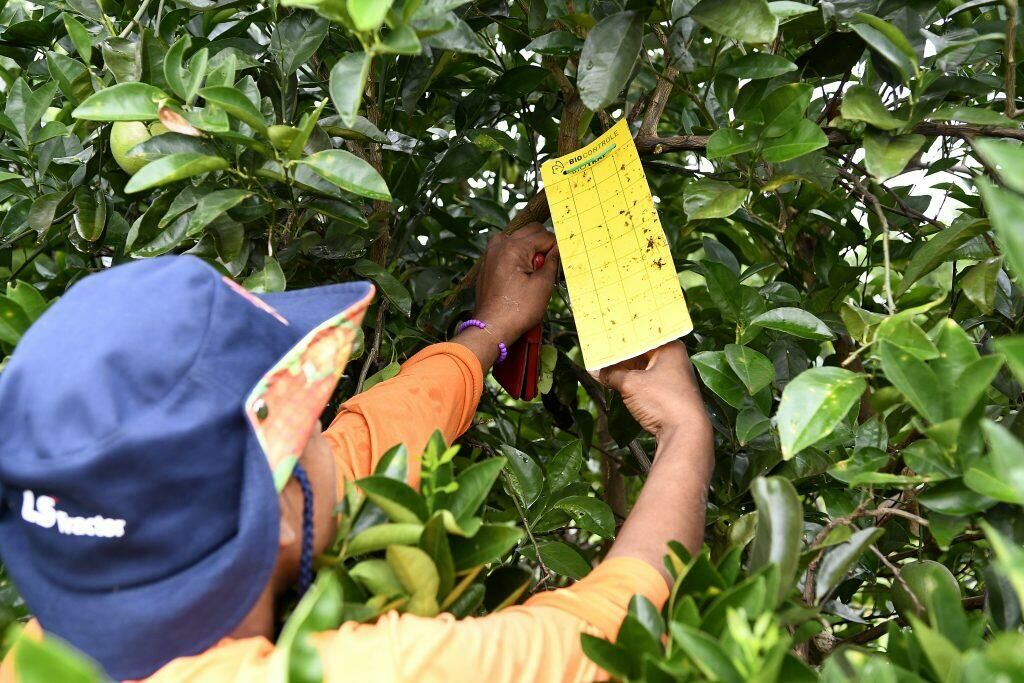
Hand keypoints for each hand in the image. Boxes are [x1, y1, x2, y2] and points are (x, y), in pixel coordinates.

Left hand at [473, 223, 558, 342]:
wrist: (492, 327)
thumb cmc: (517, 310)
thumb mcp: (543, 285)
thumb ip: (552, 261)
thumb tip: (558, 249)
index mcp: (513, 247)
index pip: (544, 236)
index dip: (555, 249)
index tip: (557, 264)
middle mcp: (499, 243)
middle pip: (531, 231)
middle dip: (542, 246)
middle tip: (544, 268)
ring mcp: (491, 252)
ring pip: (519, 238)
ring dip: (529, 249)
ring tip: (532, 273)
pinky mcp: (487, 262)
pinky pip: (507, 249)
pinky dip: (517, 256)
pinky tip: (520, 276)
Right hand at [593, 342, 709, 439]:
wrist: (684, 432)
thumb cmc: (664, 401)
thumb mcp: (631, 384)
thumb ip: (611, 374)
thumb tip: (595, 371)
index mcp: (670, 348)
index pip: (641, 336)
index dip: (620, 338)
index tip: (603, 338)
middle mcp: (674, 359)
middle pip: (641, 352)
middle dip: (620, 355)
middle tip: (598, 352)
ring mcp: (672, 377)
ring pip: (642, 368)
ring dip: (624, 369)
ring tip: (602, 367)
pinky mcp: (669, 393)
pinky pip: (646, 381)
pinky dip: (631, 381)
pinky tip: (615, 381)